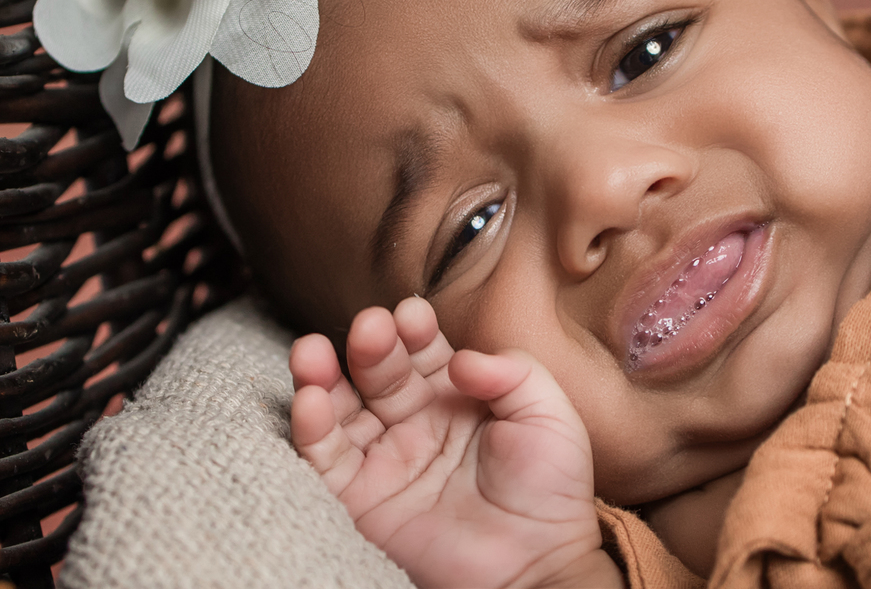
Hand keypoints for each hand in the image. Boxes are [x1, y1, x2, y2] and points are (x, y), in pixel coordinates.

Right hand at [289, 297, 622, 588]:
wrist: (537, 564)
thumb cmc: (552, 489)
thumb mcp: (549, 414)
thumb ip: (511, 372)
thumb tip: (459, 358)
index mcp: (458, 397)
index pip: (425, 350)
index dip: (414, 329)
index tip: (412, 315)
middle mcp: (416, 422)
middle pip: (380, 371)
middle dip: (372, 344)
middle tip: (371, 327)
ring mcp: (387, 459)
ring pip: (341, 407)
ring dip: (322, 374)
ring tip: (312, 351)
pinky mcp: (362, 500)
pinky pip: (326, 459)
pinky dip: (311, 428)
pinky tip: (310, 399)